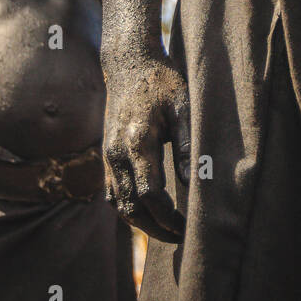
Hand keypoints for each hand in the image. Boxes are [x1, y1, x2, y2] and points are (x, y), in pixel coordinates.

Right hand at [103, 49, 190, 243]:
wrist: (128, 63)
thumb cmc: (161, 81)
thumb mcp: (183, 106)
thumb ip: (186, 144)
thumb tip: (194, 181)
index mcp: (137, 142)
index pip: (151, 194)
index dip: (169, 216)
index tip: (188, 226)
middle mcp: (116, 154)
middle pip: (132, 207)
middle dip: (156, 228)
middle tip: (181, 237)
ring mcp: (107, 156)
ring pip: (119, 204)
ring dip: (141, 222)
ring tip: (167, 230)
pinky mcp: (106, 155)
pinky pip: (113, 192)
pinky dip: (128, 208)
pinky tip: (148, 212)